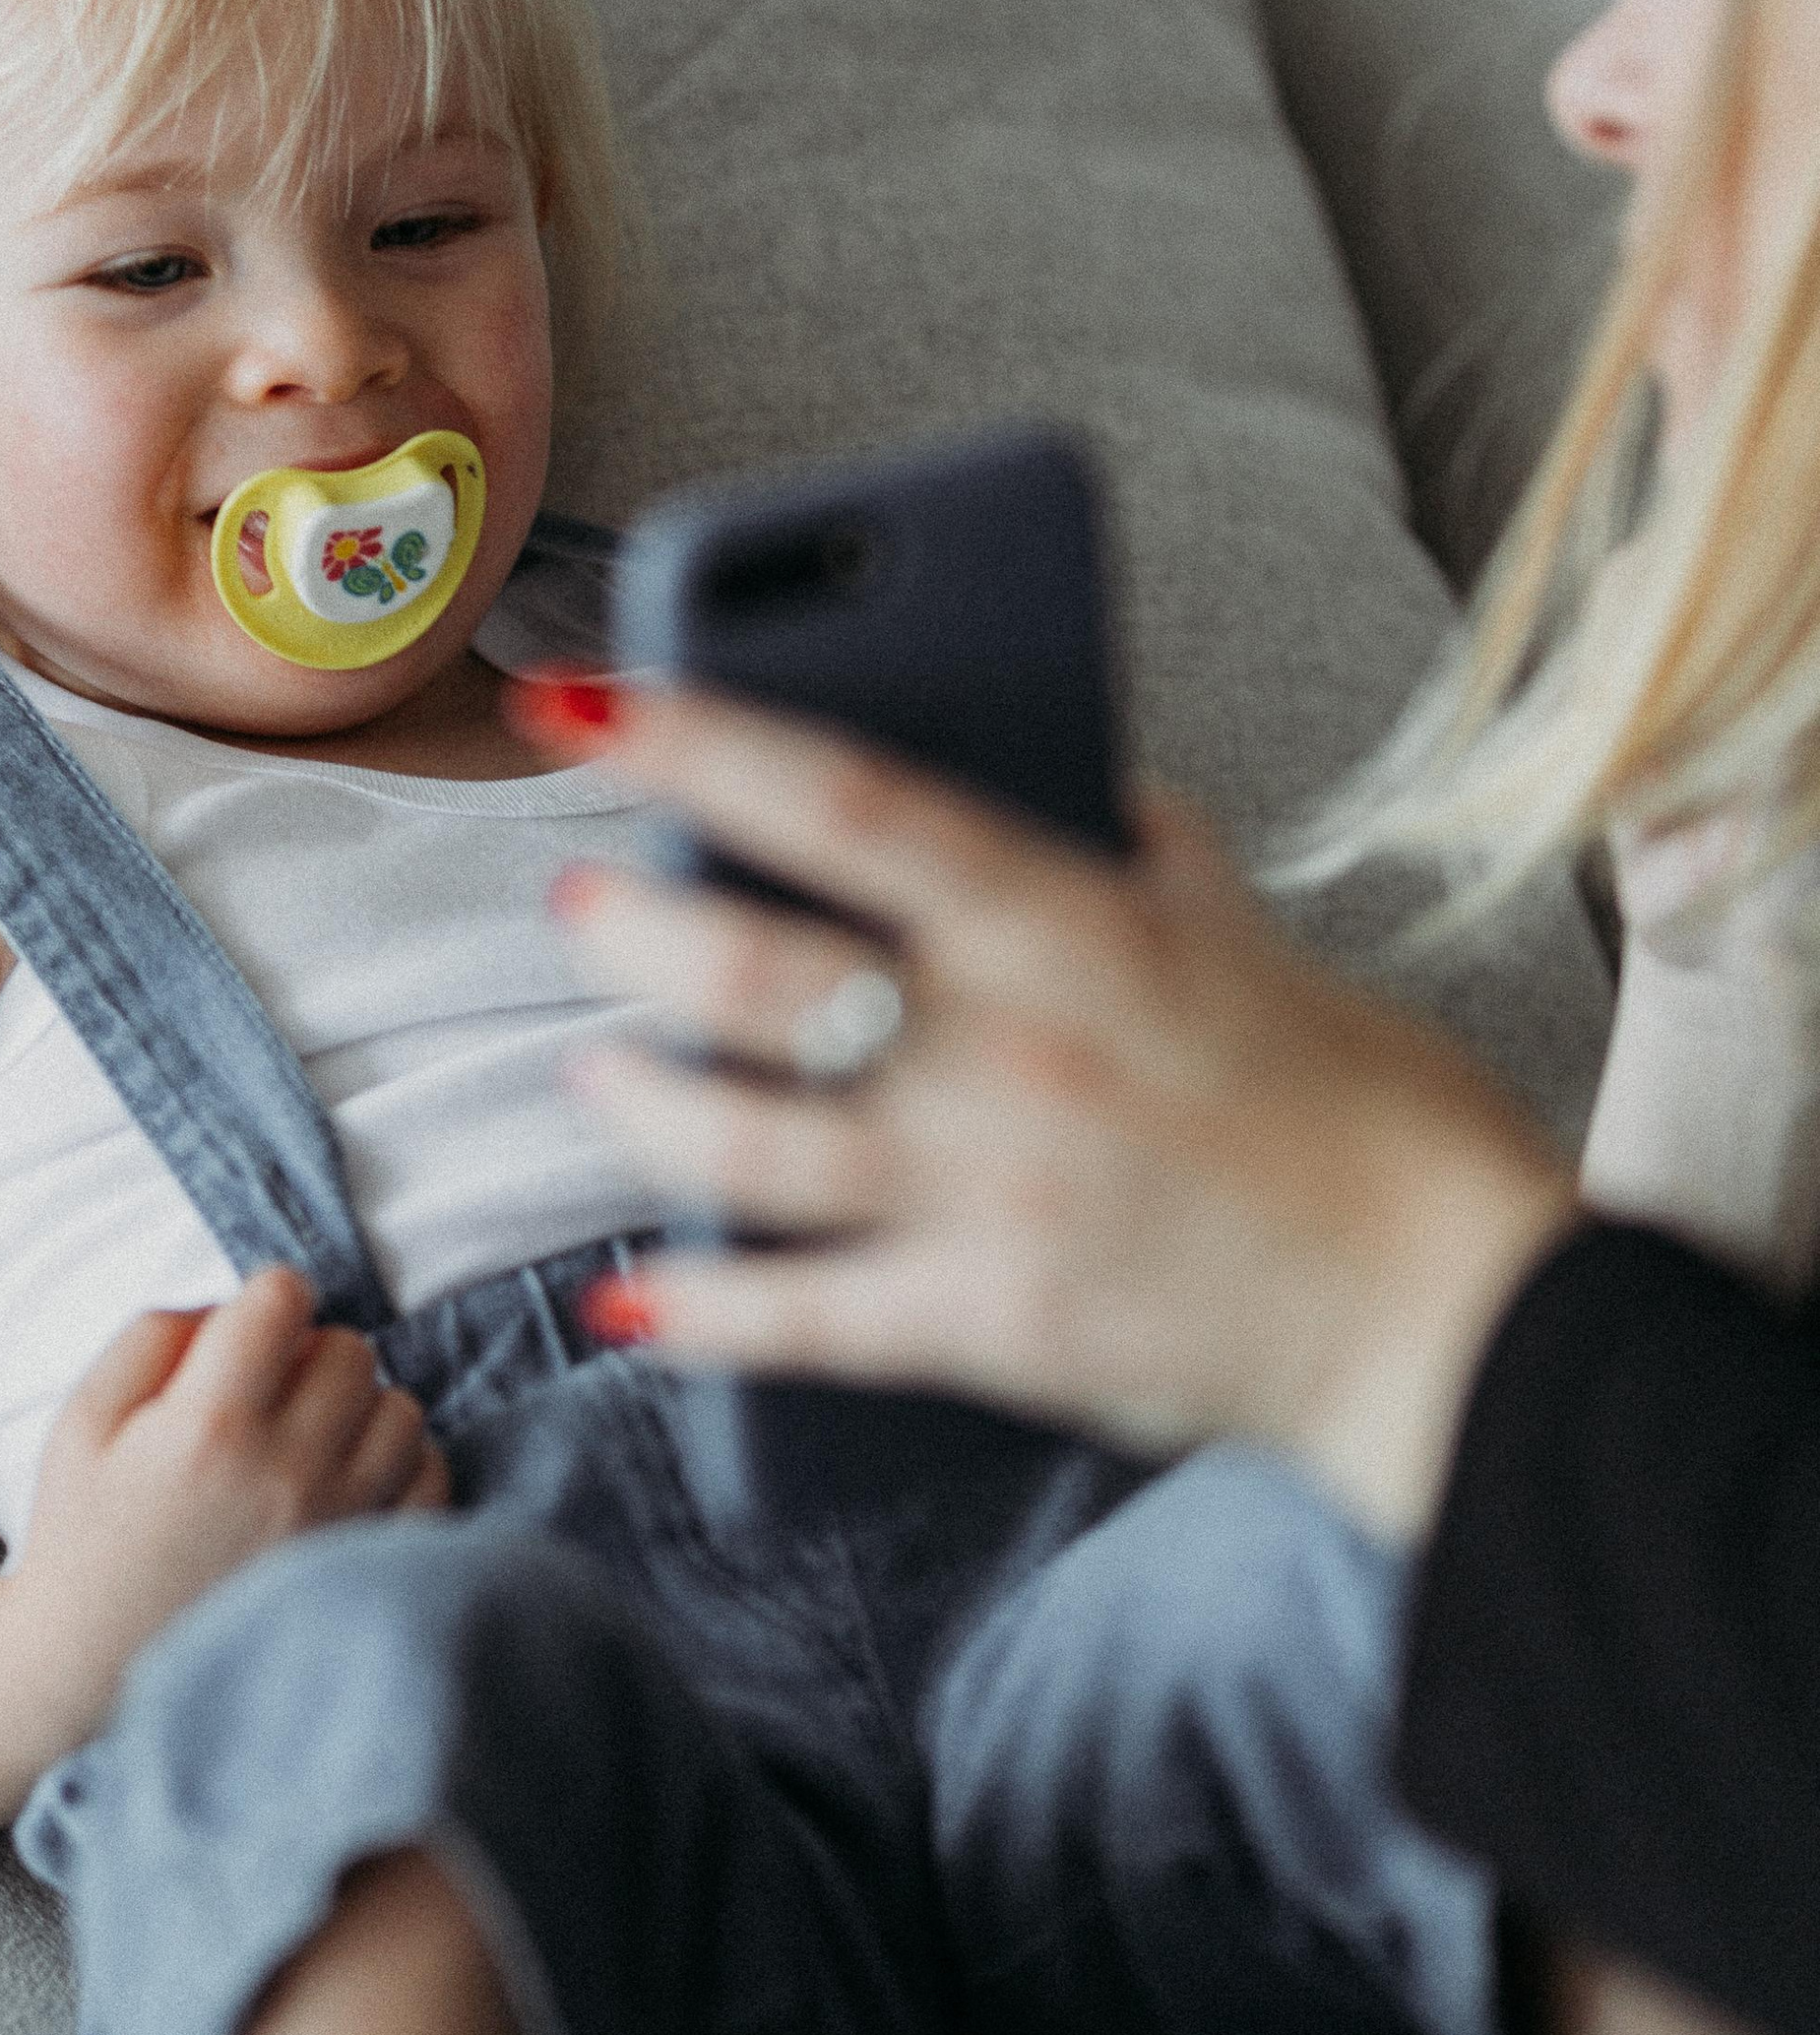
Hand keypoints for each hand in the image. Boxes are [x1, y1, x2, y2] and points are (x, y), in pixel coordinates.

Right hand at [17, 1267, 445, 1717]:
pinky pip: (429, 1478)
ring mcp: (339, 1524)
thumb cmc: (86, 1538)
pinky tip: (348, 1482)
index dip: (264, 1299)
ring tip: (311, 1441)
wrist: (98, 1671)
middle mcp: (286, 1471)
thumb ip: (153, 1337)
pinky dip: (399, 1467)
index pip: (283, 1297)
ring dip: (360, 1409)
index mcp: (208, 1426)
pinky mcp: (367, 1569)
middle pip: (351, 1349)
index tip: (249, 1331)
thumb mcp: (82, 1423)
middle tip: (272, 1393)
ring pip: (401, 1409)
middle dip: (312, 1352)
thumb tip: (232, 1303)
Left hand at [536, 685, 1576, 1542]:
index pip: (850, 801)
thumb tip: (1079, 779)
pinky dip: (695, 1311)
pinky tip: (631, 1297)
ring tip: (595, 1071)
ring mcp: (986, 1196)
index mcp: (1071, 929)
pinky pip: (798, 1319)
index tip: (590, 705)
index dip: (703, 743)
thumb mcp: (1256, 940)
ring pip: (738, 1140)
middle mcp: (1007, 1052)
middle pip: (753, 970)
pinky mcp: (988, 1329)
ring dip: (635, 1102)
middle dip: (633, 929)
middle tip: (583, 906)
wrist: (1450, 1310)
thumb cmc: (1371, 1114)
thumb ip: (1149, 852)